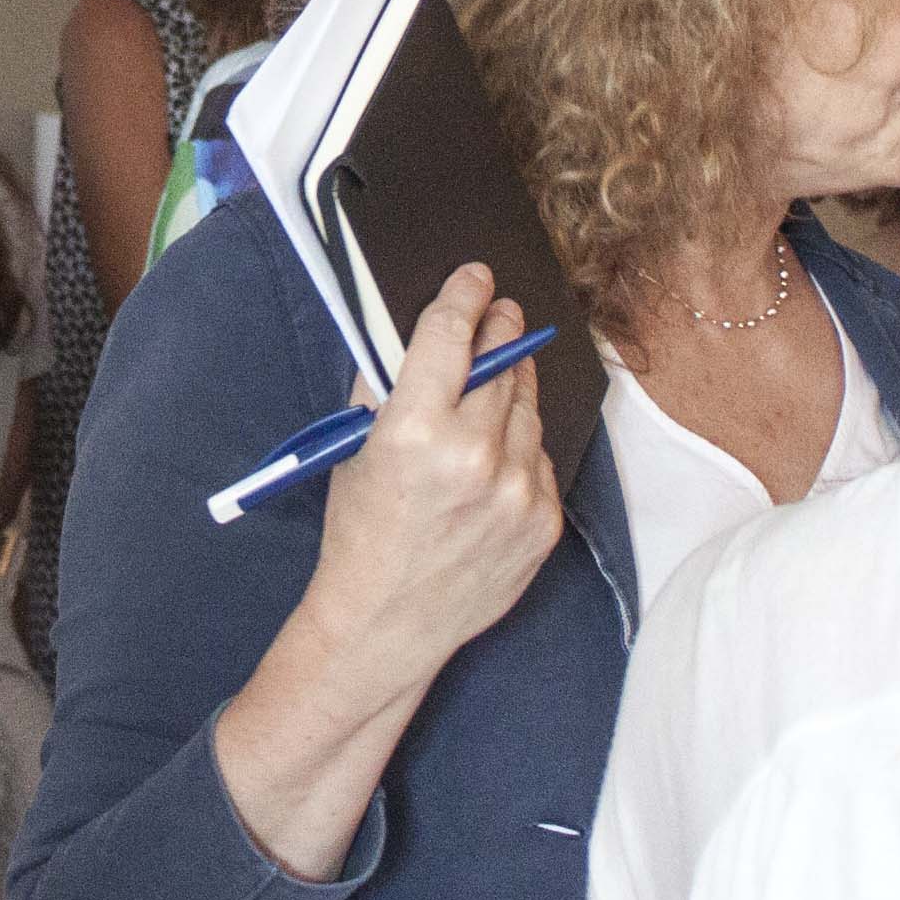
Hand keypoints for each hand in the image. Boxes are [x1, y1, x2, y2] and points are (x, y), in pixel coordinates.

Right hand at [286, 265, 562, 717]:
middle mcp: (473, 457)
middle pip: (501, 362)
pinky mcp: (544, 520)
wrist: (388, 623)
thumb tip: (419, 332)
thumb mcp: (355, 449)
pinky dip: (520, 445)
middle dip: (499, 330)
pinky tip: (495, 454)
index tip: (476, 275)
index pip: (451, 335)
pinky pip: (540, 457)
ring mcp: (517, 491)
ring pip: (527, 406)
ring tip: (493, 383)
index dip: (465, 295)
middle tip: (499, 311)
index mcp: (414, 432)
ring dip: (512, 386)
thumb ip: (386, 386)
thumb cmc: (362, 532)